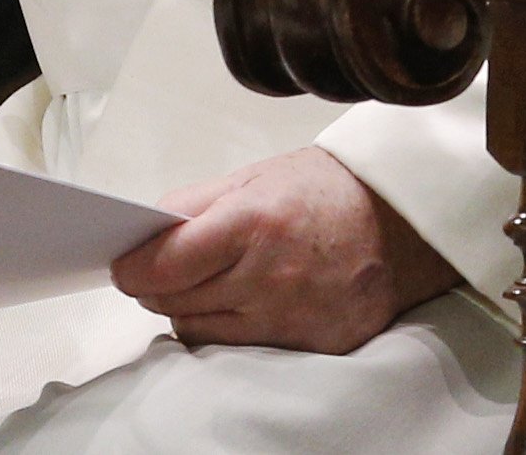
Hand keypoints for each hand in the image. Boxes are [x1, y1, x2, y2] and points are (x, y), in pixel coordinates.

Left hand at [109, 147, 458, 352]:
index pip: (165, 266)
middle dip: (155, 288)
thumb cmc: (325, 191)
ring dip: (188, 311)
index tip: (121, 266)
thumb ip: (194, 204)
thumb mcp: (254, 176)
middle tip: (154, 272)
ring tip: (197, 285)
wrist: (404, 222)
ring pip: (202, 333)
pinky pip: (242, 349)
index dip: (132, 269)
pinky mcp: (312, 346)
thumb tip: (145, 231)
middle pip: (176, 303)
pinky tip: (235, 303)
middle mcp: (269, 278)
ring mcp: (292, 318)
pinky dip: (227, 328)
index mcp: (251, 224)